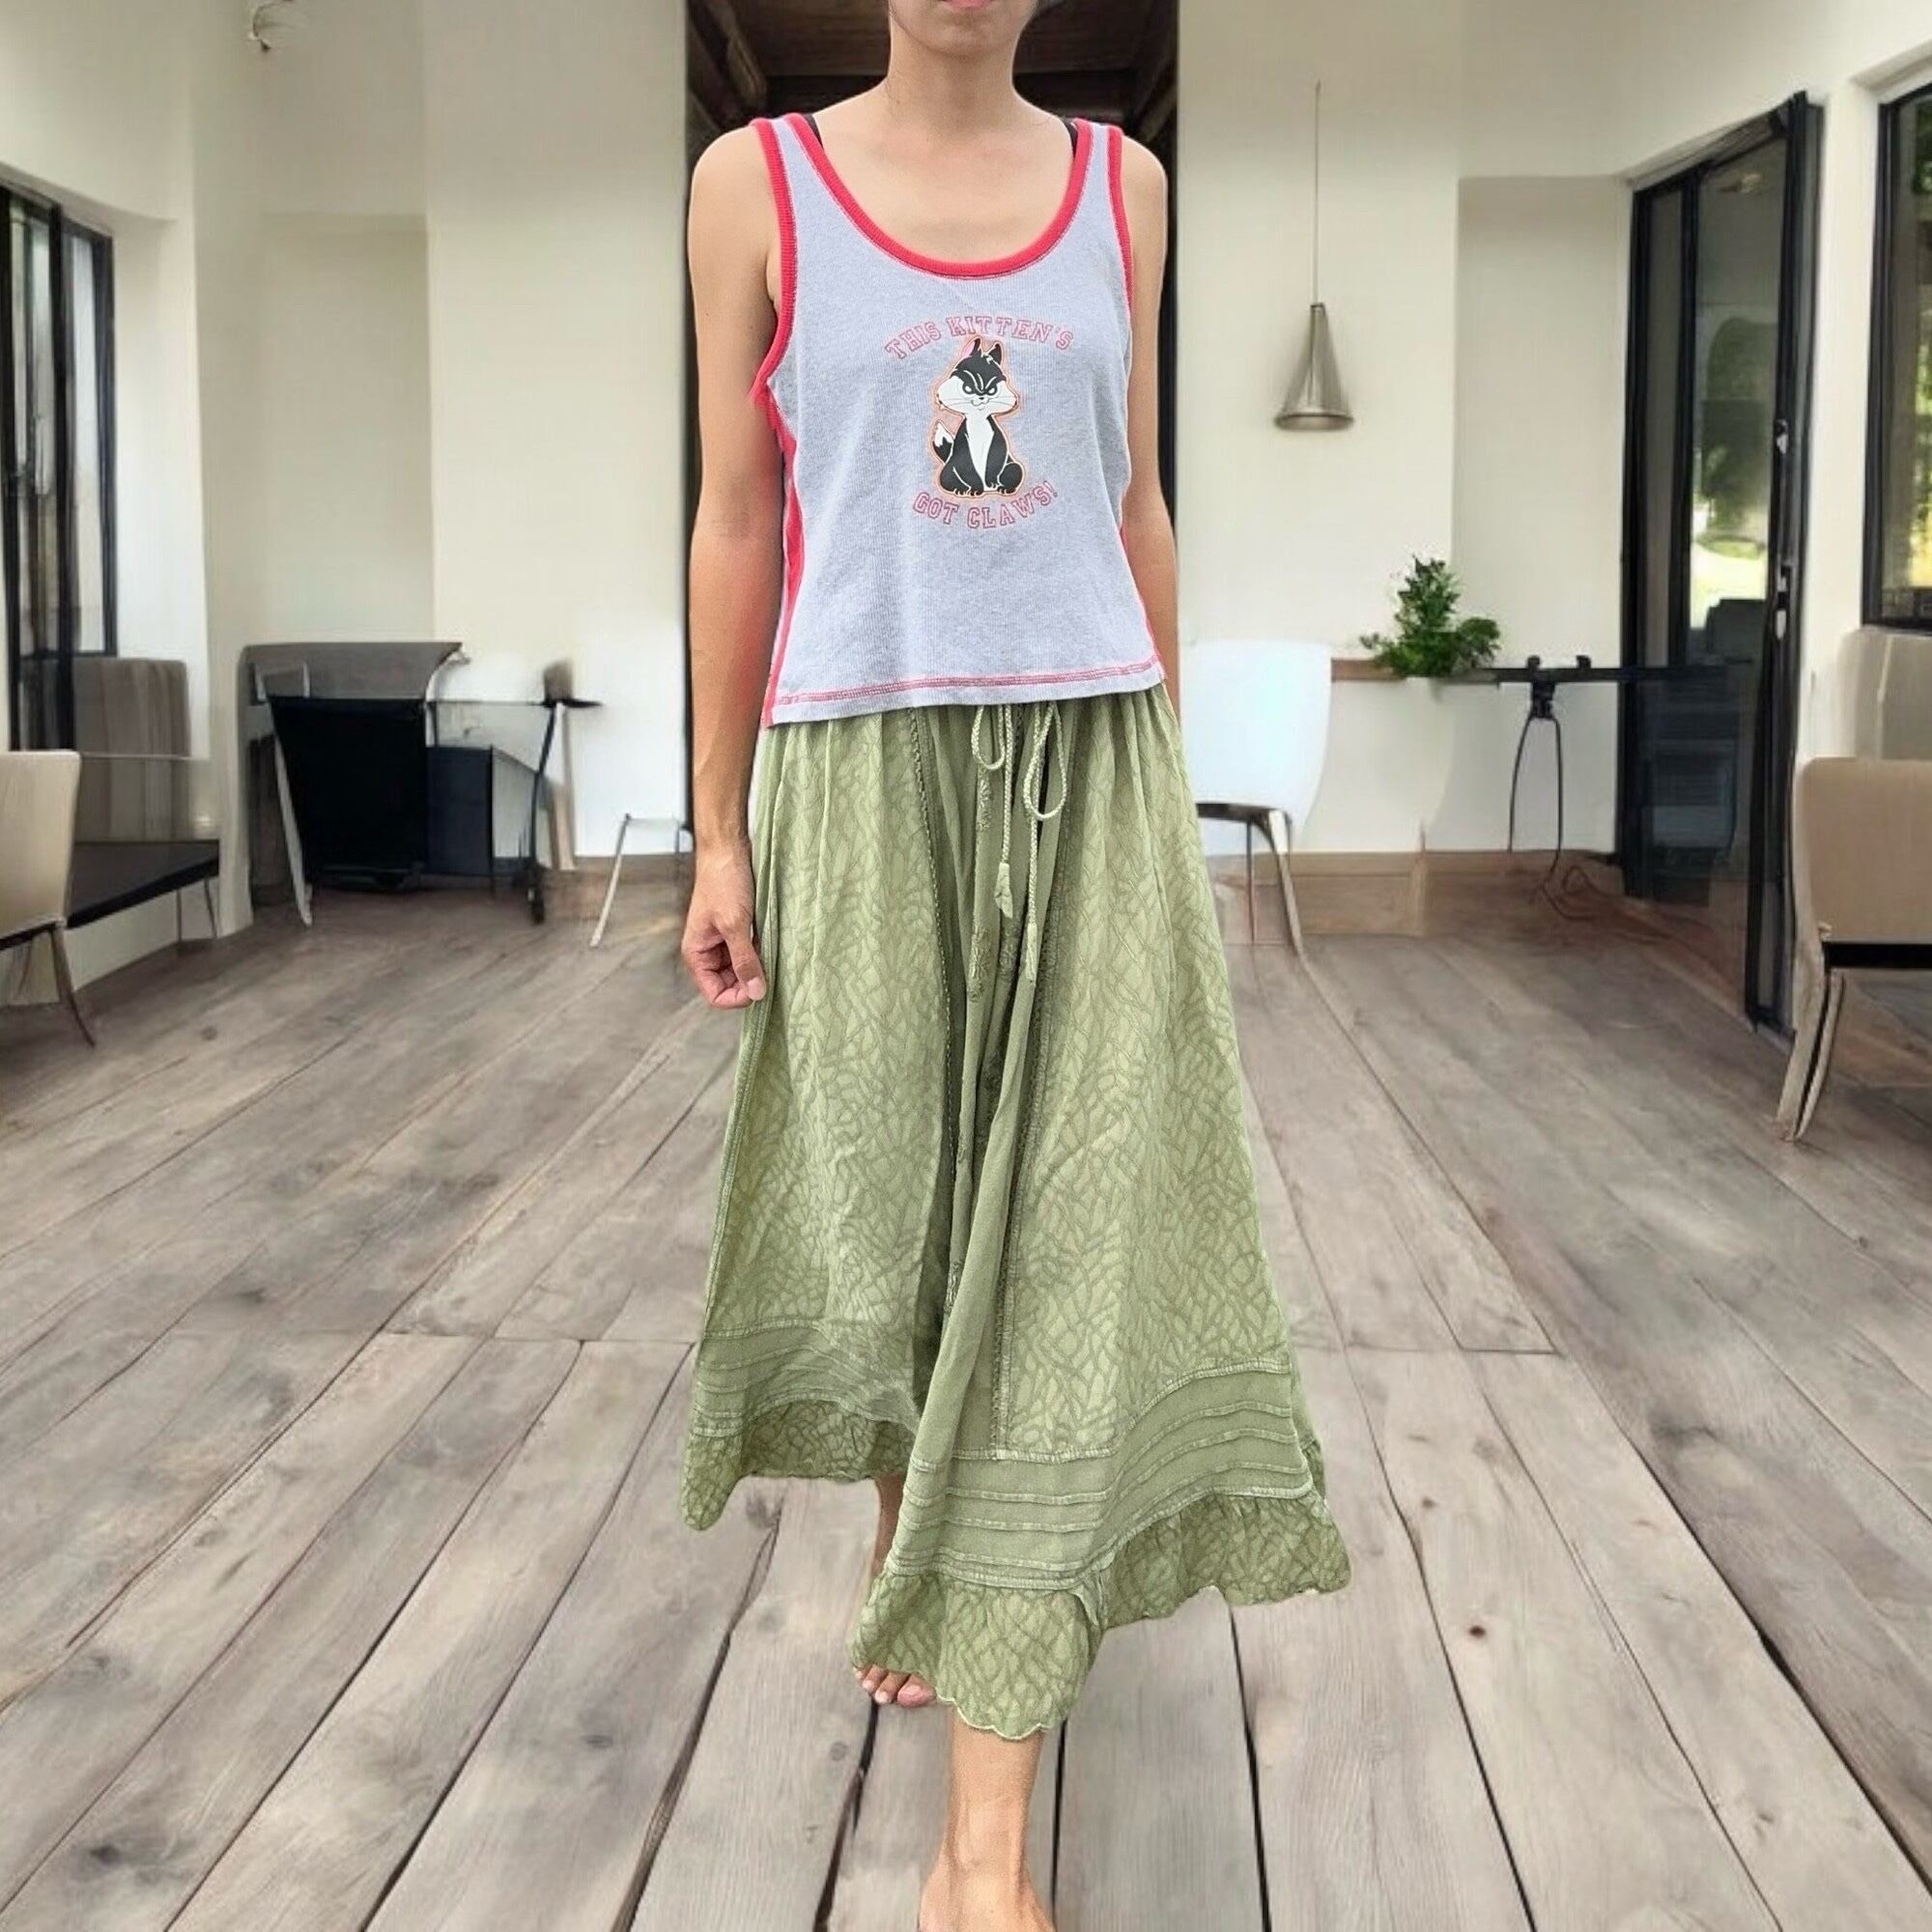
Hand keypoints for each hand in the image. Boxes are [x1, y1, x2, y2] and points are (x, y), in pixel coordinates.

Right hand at [682, 842, 765, 1008]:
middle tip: (768, 967)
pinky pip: (748, 954)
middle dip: (748, 981)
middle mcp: (707, 953)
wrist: (727, 852)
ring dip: (755, 966)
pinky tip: (767, 941)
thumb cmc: (723, 883)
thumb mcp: (735, 925)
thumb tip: (756, 992)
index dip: (737, 997)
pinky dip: (759, 953)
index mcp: (696, 954)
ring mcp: (722, 944)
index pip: (715, 995)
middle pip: (728, 986)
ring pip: (740, 971)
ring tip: (767, 950)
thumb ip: (744, 960)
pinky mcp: (735, 933)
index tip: (759, 987)